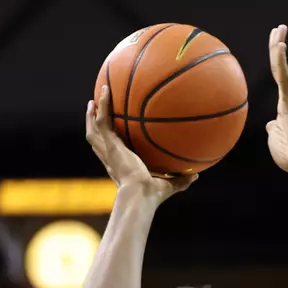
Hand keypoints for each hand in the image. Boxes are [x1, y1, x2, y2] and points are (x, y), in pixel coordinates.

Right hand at [84, 85, 195, 199]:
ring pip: (95, 129)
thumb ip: (180, 180)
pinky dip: (104, 105)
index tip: (110, 134)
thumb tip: (196, 176)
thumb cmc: (151, 196)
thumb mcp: (168, 186)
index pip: (109, 153)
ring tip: (93, 101)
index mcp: (119, 167)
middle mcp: (110, 159)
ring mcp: (109, 151)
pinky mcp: (111, 145)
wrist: (140, 195)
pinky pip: (104, 121)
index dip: (107, 143)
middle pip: (96, 140)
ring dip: (92, 115)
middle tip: (94, 112)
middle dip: (93, 125)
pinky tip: (106, 91)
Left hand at [265, 25, 287, 177]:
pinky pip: (284, 80)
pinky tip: (281, 47)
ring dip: (279, 49)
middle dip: (279, 46)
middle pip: (281, 68)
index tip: (277, 43)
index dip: (277, 60)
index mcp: (285, 106)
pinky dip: (282, 63)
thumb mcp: (276, 140)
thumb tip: (271, 124)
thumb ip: (274, 129)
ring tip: (279, 30)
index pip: (278, 77)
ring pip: (282, 70)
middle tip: (279, 28)